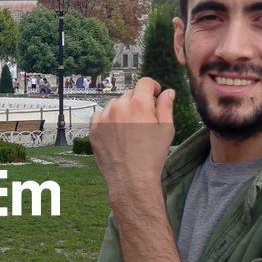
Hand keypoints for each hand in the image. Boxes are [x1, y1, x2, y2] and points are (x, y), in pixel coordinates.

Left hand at [88, 77, 174, 207]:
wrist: (131, 179)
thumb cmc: (152, 156)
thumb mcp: (166, 129)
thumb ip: (166, 106)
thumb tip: (167, 92)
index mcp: (139, 104)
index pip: (144, 82)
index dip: (152, 87)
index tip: (154, 95)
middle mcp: (119, 106)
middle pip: (130, 94)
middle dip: (138, 102)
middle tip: (144, 119)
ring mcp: (104, 117)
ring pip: (114, 104)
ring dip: (122, 110)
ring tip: (130, 129)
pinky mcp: (93, 128)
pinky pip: (101, 116)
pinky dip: (108, 120)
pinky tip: (117, 134)